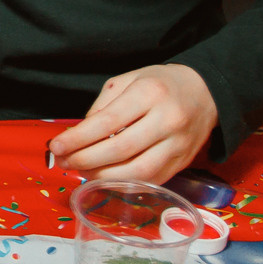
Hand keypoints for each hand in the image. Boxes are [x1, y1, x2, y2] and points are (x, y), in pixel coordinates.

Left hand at [49, 64, 216, 181]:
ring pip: (137, 171)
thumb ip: (103, 105)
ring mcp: (178, 145)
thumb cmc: (161, 84)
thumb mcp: (128, 80)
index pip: (107, 121)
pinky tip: (105, 179)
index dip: (78, 138)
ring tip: (81, 172)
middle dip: (85, 160)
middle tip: (63, 162)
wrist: (207, 92)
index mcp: (150, 93)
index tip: (56, 146)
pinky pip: (150, 180)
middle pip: (120, 149)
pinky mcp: (183, 162)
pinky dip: (124, 183)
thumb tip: (80, 134)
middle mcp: (167, 120)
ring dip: (103, 177)